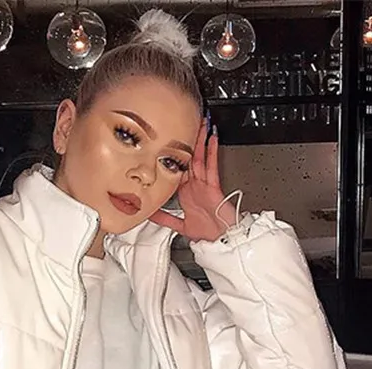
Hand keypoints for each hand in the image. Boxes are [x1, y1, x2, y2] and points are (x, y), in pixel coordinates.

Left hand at [150, 115, 229, 243]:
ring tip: (200, 124)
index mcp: (187, 194)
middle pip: (190, 159)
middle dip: (188, 143)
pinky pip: (212, 166)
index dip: (173, 157)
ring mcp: (205, 185)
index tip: (166, 144)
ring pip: (200, 159)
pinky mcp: (214, 187)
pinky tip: (211, 138)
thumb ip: (164, 218)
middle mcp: (195, 187)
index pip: (178, 170)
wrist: (222, 241)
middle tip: (185, 124)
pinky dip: (211, 152)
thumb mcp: (179, 226)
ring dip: (199, 141)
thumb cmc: (207, 233)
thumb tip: (149, 214)